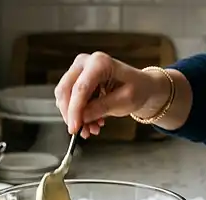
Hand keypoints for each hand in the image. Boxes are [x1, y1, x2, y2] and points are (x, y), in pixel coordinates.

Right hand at [54, 52, 168, 138]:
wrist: (141, 86)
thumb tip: (82, 118)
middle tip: (80, 131)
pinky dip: (78, 114)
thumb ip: (102, 108)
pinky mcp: (76, 80)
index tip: (75, 128)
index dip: (75, 110)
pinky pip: (69, 100)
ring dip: (75, 116)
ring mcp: (79, 70)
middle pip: (66, 90)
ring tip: (92, 128)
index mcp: (100, 62)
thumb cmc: (136, 89)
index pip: (80, 88)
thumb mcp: (124, 101)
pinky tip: (92, 123)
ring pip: (65, 96)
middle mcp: (86, 62)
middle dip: (71, 114)